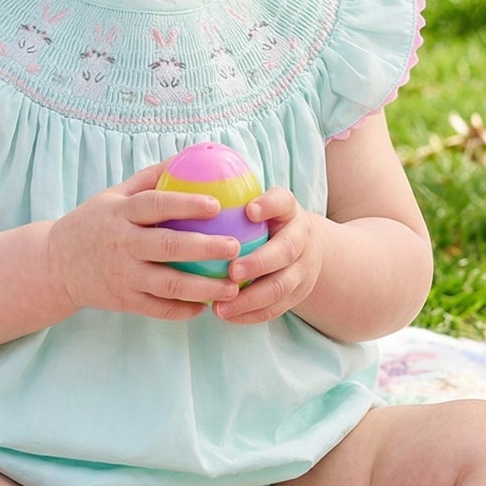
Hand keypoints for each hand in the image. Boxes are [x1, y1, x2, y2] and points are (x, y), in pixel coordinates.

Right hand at [46, 163, 244, 319]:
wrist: (56, 265)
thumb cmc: (96, 223)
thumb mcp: (114, 195)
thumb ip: (149, 177)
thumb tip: (189, 155)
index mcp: (120, 214)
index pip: (155, 205)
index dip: (186, 204)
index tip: (216, 205)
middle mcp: (122, 245)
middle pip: (168, 247)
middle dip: (205, 248)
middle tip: (236, 247)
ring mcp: (123, 275)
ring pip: (168, 284)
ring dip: (203, 287)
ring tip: (232, 286)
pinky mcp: (125, 301)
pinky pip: (159, 309)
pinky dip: (184, 310)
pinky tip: (206, 305)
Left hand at [212, 186, 323, 323]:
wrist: (305, 249)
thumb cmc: (265, 221)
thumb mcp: (258, 202)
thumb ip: (231, 192)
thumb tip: (180, 170)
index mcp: (288, 211)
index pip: (283, 202)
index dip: (268, 205)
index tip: (249, 210)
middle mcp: (300, 239)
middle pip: (285, 251)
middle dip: (259, 263)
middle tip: (231, 271)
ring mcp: (302, 269)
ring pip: (280, 286)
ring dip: (250, 298)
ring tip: (220, 305)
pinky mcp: (297, 294)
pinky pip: (275, 308)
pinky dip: (251, 314)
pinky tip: (226, 315)